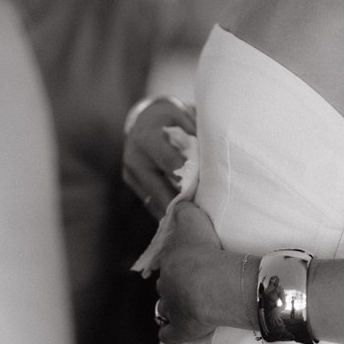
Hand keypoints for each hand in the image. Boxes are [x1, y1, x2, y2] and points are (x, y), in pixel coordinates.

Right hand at [122, 97, 195, 219]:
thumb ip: (194, 138)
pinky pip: (151, 202)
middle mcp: (134, 158)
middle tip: (201, 219)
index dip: (186, 179)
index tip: (203, 195)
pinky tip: (183, 219)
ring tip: (195, 223)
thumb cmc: (171, 120)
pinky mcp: (131, 183)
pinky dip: (167, 210)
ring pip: (154, 201)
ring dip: (174, 212)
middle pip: (160, 189)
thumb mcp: (183, 120)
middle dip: (181, 204)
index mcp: (147, 138)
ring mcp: (130, 173)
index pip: (169, 163)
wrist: (144, 120)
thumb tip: (214, 160)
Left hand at [155, 199, 234, 343]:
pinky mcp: (181, 329)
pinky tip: (170, 334)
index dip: (177, 262)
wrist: (211, 283)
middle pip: (165, 284)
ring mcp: (171, 309)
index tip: (185, 262)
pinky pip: (169, 334)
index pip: (168, 261)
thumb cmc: (203, 250)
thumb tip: (180, 206)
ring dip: (170, 307)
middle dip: (173, 284)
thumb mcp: (193, 220)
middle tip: (189, 284)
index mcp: (170, 262)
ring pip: (164, 308)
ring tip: (181, 306)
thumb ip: (185, 211)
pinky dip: (169, 334)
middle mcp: (166, 285)